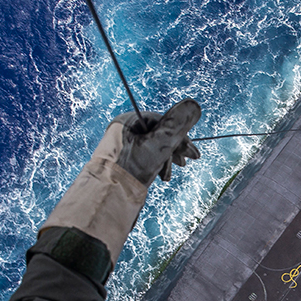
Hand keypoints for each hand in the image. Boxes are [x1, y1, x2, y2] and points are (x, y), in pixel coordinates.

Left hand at [42, 99, 202, 269]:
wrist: (107, 196)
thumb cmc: (130, 168)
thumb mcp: (157, 145)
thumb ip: (176, 126)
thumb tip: (194, 105)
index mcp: (128, 121)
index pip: (162, 121)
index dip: (180, 136)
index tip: (192, 153)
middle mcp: (124, 130)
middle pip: (159, 134)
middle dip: (175, 149)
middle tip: (190, 161)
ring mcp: (123, 146)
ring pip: (154, 147)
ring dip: (167, 159)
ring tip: (174, 172)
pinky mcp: (124, 161)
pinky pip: (146, 157)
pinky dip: (157, 165)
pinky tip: (163, 176)